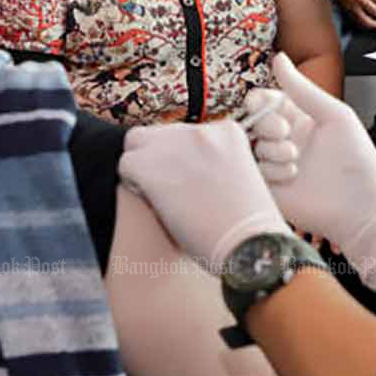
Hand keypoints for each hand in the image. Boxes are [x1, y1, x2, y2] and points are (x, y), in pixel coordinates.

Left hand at [118, 120, 292, 273]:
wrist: (249, 245)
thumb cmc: (247, 226)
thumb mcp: (239, 178)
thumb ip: (213, 162)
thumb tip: (183, 167)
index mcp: (227, 131)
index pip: (186, 132)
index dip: (180, 156)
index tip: (188, 180)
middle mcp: (200, 130)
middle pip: (159, 133)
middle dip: (157, 156)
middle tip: (168, 188)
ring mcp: (175, 146)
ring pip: (137, 142)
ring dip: (142, 166)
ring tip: (159, 196)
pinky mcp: (152, 166)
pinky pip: (126, 165)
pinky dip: (133, 182)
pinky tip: (152, 202)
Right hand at [244, 54, 375, 288]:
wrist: (360, 205)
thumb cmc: (356, 159)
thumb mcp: (332, 114)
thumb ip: (301, 88)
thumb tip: (278, 56)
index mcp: (298, 119)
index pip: (263, 101)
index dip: (260, 101)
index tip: (269, 106)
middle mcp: (284, 140)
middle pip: (253, 121)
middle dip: (266, 124)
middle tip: (285, 134)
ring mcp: (276, 165)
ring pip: (252, 146)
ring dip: (273, 150)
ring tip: (297, 161)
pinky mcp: (270, 189)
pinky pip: (253, 171)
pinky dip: (271, 170)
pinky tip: (292, 177)